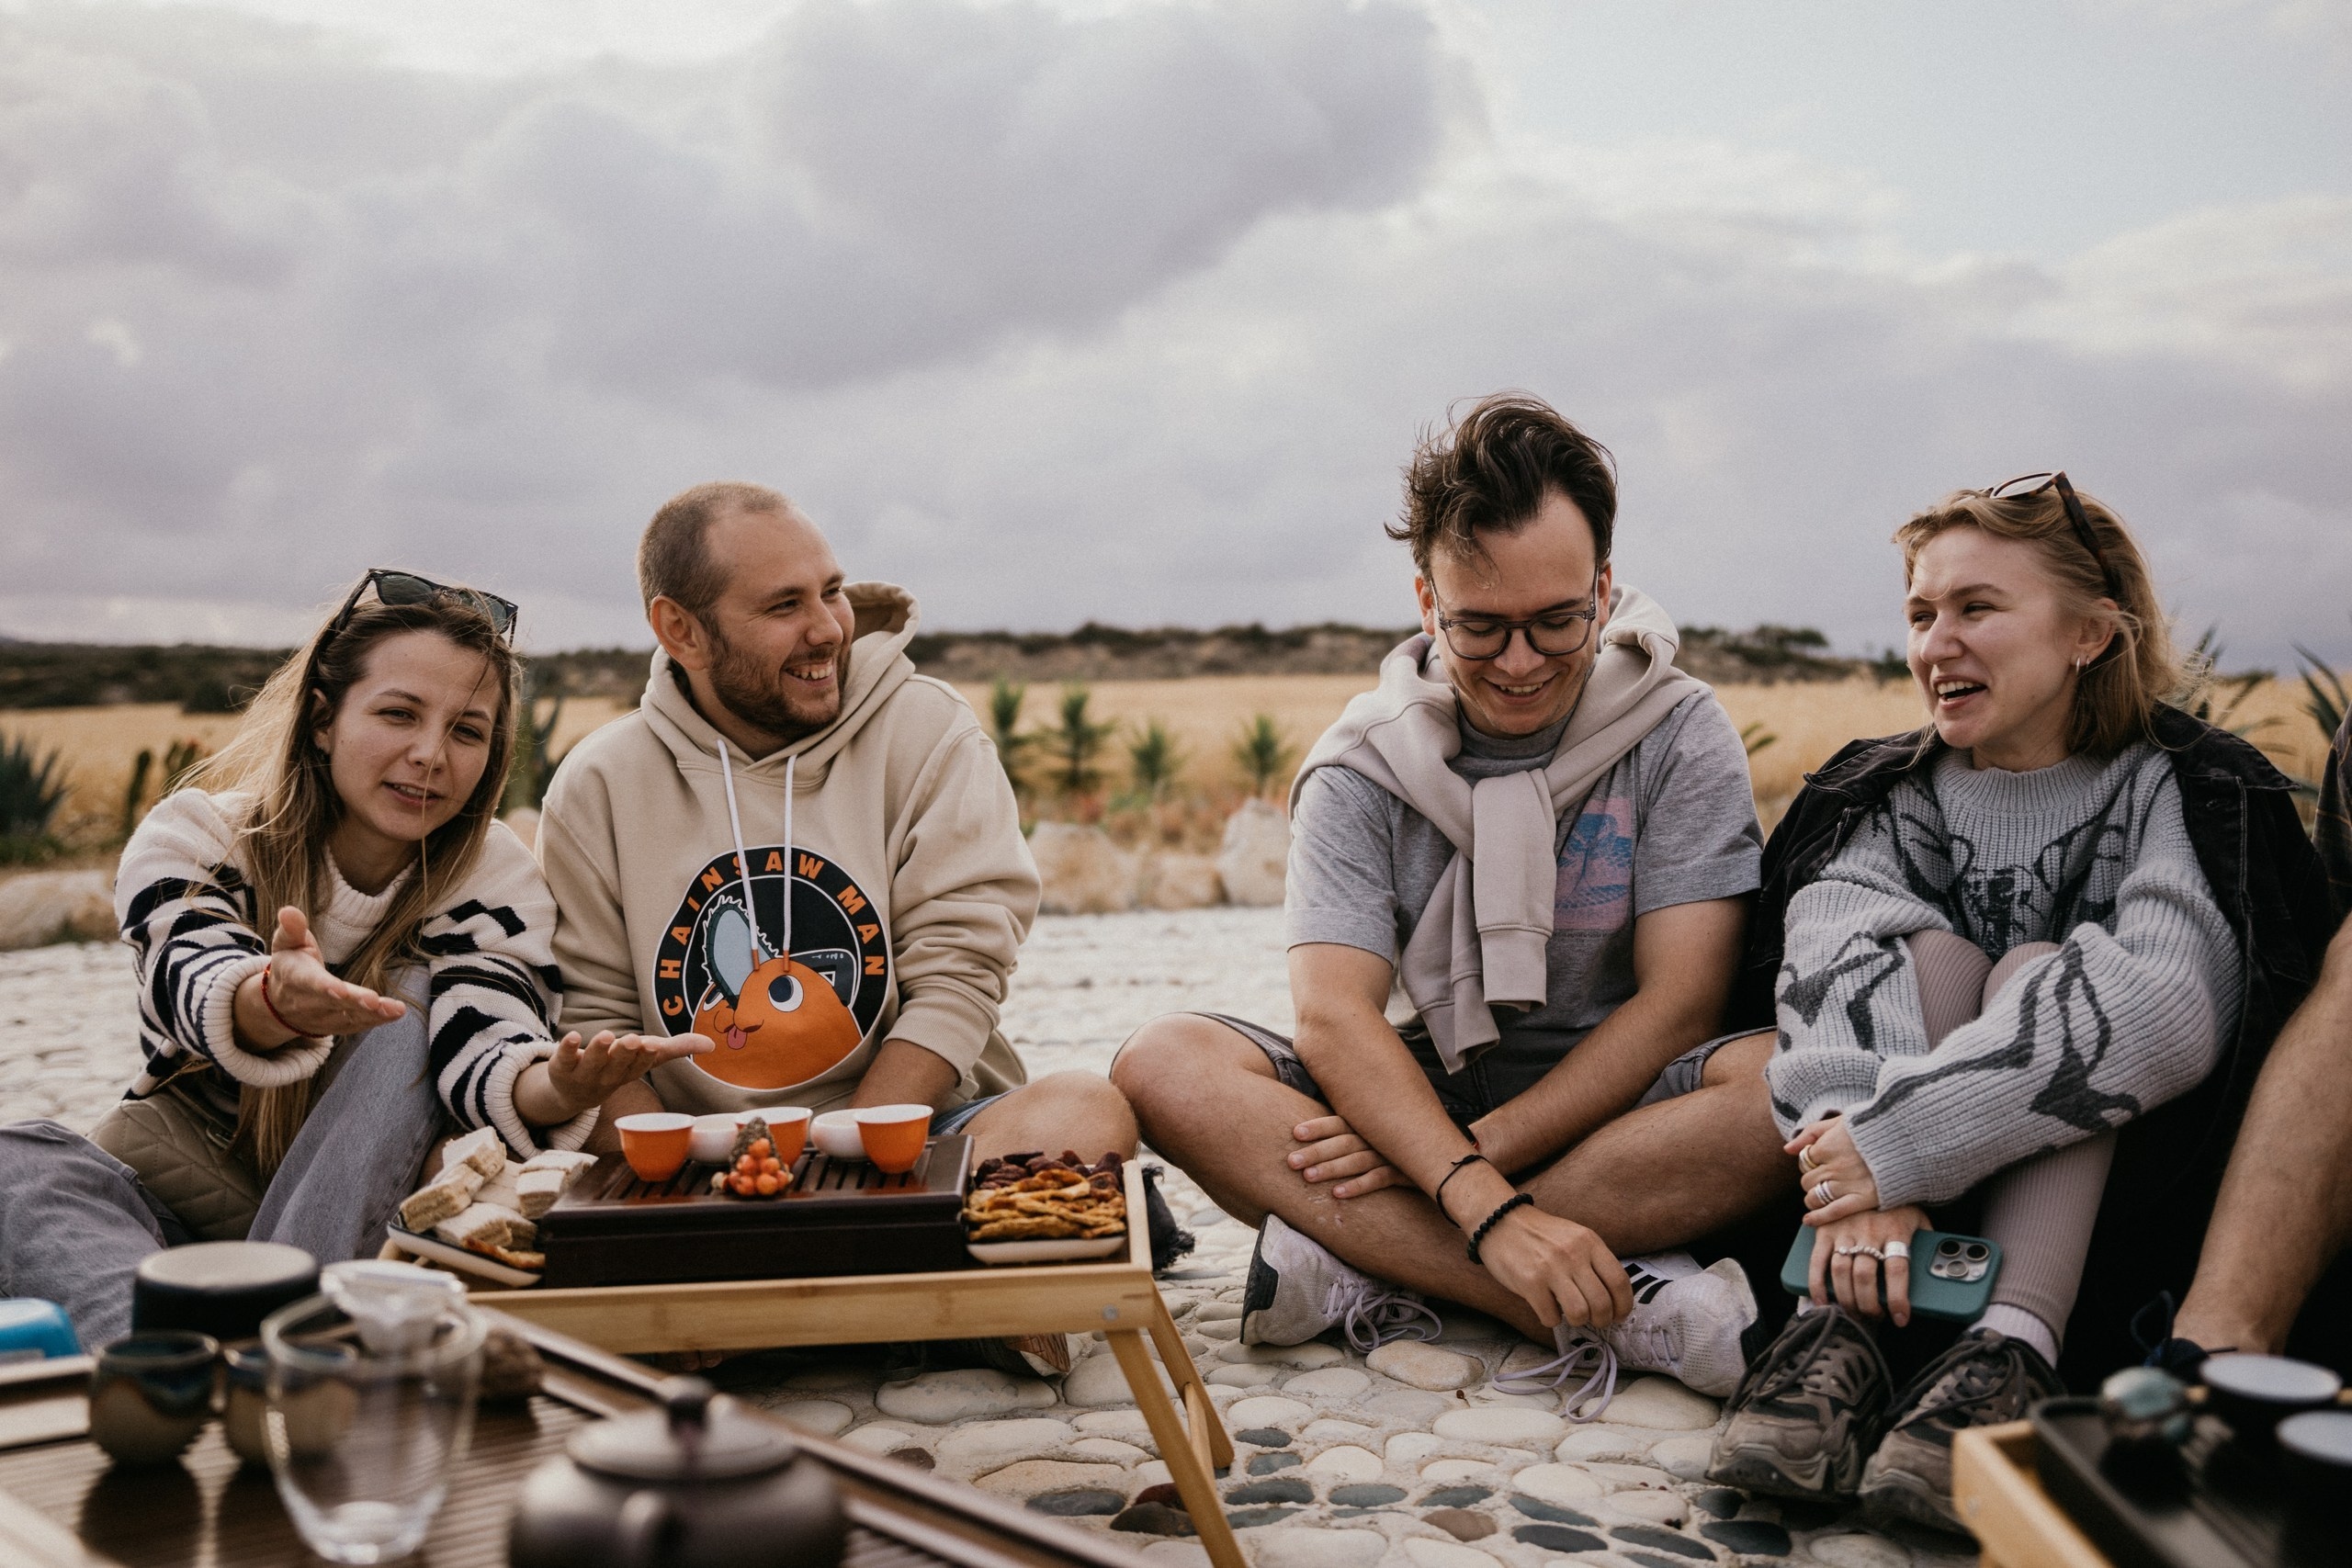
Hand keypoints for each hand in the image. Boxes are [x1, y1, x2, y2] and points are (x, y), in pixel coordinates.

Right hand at [237, 906, 405, 1043]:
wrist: (279, 1003)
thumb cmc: (290, 964)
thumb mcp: (287, 943)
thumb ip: (292, 929)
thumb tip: (288, 911)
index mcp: (295, 977)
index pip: (309, 982)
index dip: (324, 986)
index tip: (338, 989)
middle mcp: (308, 1002)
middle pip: (333, 1003)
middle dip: (354, 1002)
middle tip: (374, 1001)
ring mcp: (322, 1018)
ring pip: (348, 1017)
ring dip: (372, 1015)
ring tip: (395, 1009)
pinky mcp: (336, 1026)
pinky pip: (357, 1025)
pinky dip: (376, 1021)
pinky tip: (395, 1013)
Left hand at [534, 1031, 713, 1122]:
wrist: (575, 1092)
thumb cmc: (618, 1068)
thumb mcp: (646, 1058)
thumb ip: (676, 1048)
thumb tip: (712, 1044)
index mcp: (630, 1073)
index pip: (639, 1065)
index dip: (644, 1056)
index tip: (650, 1044)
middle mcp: (608, 1077)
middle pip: (617, 1064)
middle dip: (624, 1053)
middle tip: (631, 1039)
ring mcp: (583, 1074)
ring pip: (591, 1062)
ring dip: (598, 1050)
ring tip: (606, 1035)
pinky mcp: (561, 1067)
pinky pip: (563, 1058)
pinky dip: (567, 1048)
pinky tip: (573, 1036)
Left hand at [1285, 1113, 1403, 1198]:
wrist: (1440, 1160)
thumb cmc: (1396, 1147)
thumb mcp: (1374, 1135)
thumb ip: (1350, 1132)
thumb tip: (1312, 1135)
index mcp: (1368, 1124)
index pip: (1340, 1122)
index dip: (1318, 1127)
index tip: (1295, 1133)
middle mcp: (1379, 1137)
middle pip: (1344, 1142)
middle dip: (1316, 1151)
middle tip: (1291, 1161)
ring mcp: (1392, 1154)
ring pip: (1358, 1160)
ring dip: (1332, 1168)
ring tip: (1308, 1177)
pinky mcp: (1405, 1173)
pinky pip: (1379, 1179)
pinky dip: (1358, 1185)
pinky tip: (1337, 1194)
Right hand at [1475, 1203, 1634, 1329]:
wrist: (1500, 1221)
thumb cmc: (1540, 1234)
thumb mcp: (1574, 1236)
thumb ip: (1593, 1260)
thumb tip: (1613, 1298)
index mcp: (1589, 1242)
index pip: (1619, 1280)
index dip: (1624, 1305)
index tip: (1619, 1315)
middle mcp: (1573, 1254)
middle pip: (1602, 1303)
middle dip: (1603, 1320)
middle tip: (1596, 1321)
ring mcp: (1550, 1269)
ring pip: (1580, 1313)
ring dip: (1579, 1322)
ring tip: (1572, 1315)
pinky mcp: (1530, 1282)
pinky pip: (1551, 1317)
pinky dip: (1552, 1320)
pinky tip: (1547, 1309)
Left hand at [1789, 1116, 1881, 1223]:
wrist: (1909, 1140)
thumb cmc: (1874, 1128)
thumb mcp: (1840, 1121)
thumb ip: (1811, 1132)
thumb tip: (1787, 1148)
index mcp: (1827, 1146)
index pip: (1804, 1160)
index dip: (1809, 1163)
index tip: (1820, 1164)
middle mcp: (1834, 1166)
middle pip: (1807, 1180)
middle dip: (1811, 1181)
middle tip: (1824, 1180)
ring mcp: (1847, 1184)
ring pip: (1814, 1197)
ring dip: (1813, 1198)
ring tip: (1820, 1196)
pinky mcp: (1862, 1199)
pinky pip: (1833, 1212)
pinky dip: (1818, 1218)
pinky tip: (1808, 1221)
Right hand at [1807, 1204, 1927, 1324]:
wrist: (1869, 1171)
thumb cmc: (1899, 1203)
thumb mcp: (1919, 1219)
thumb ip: (1927, 1243)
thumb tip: (1939, 1270)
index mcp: (1895, 1230)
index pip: (1897, 1270)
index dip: (1898, 1298)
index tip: (1900, 1319)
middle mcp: (1868, 1231)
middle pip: (1865, 1276)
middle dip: (1869, 1304)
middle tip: (1874, 1317)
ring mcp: (1844, 1230)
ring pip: (1841, 1272)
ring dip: (1846, 1299)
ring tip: (1854, 1313)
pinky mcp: (1825, 1230)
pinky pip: (1817, 1261)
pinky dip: (1816, 1284)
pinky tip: (1822, 1301)